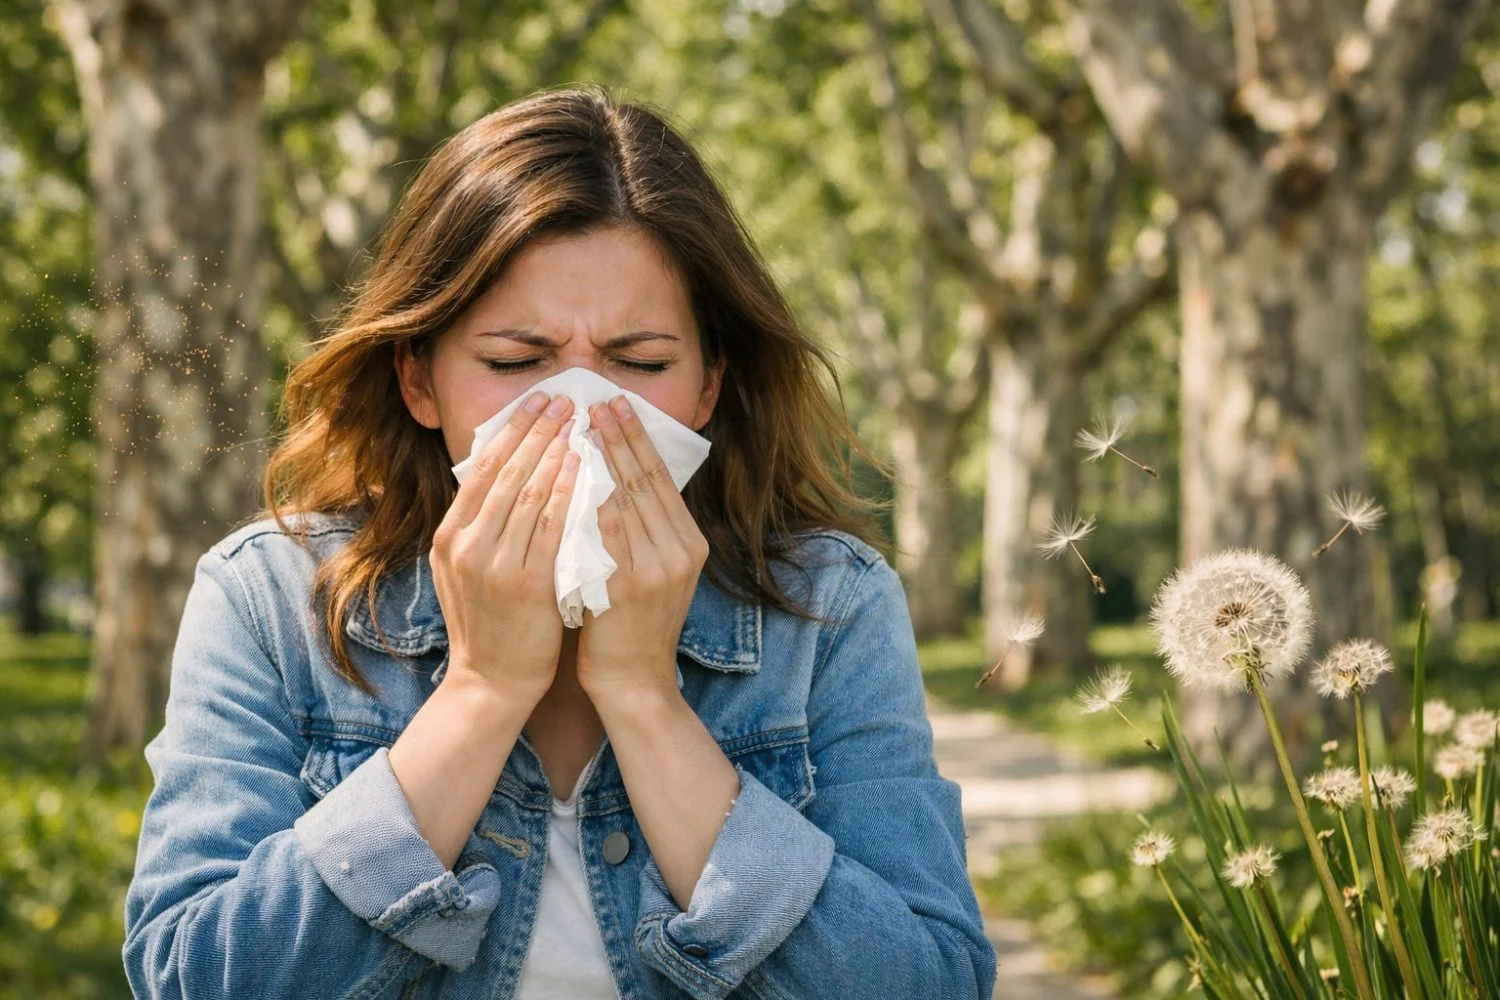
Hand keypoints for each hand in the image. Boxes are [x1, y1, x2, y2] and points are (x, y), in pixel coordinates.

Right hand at [429, 391, 580, 703]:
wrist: (492, 683)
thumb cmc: (488, 623)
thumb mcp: (464, 569)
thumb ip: (478, 525)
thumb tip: (502, 472)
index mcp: (449, 536)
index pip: (482, 468)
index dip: (512, 430)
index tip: (537, 401)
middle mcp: (466, 545)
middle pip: (506, 472)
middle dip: (537, 430)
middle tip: (564, 398)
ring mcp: (495, 565)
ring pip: (529, 493)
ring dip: (556, 452)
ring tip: (580, 423)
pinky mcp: (526, 585)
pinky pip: (552, 528)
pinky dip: (569, 493)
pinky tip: (587, 470)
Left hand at [575, 394, 708, 700]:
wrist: (633, 683)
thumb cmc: (631, 626)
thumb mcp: (652, 573)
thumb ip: (642, 531)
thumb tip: (615, 477)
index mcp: (689, 545)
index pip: (660, 479)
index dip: (637, 439)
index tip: (616, 405)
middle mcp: (680, 552)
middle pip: (645, 480)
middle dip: (620, 436)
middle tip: (597, 400)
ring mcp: (657, 569)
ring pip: (626, 498)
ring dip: (602, 457)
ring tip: (579, 425)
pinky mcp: (629, 586)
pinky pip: (605, 530)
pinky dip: (589, 497)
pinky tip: (572, 471)